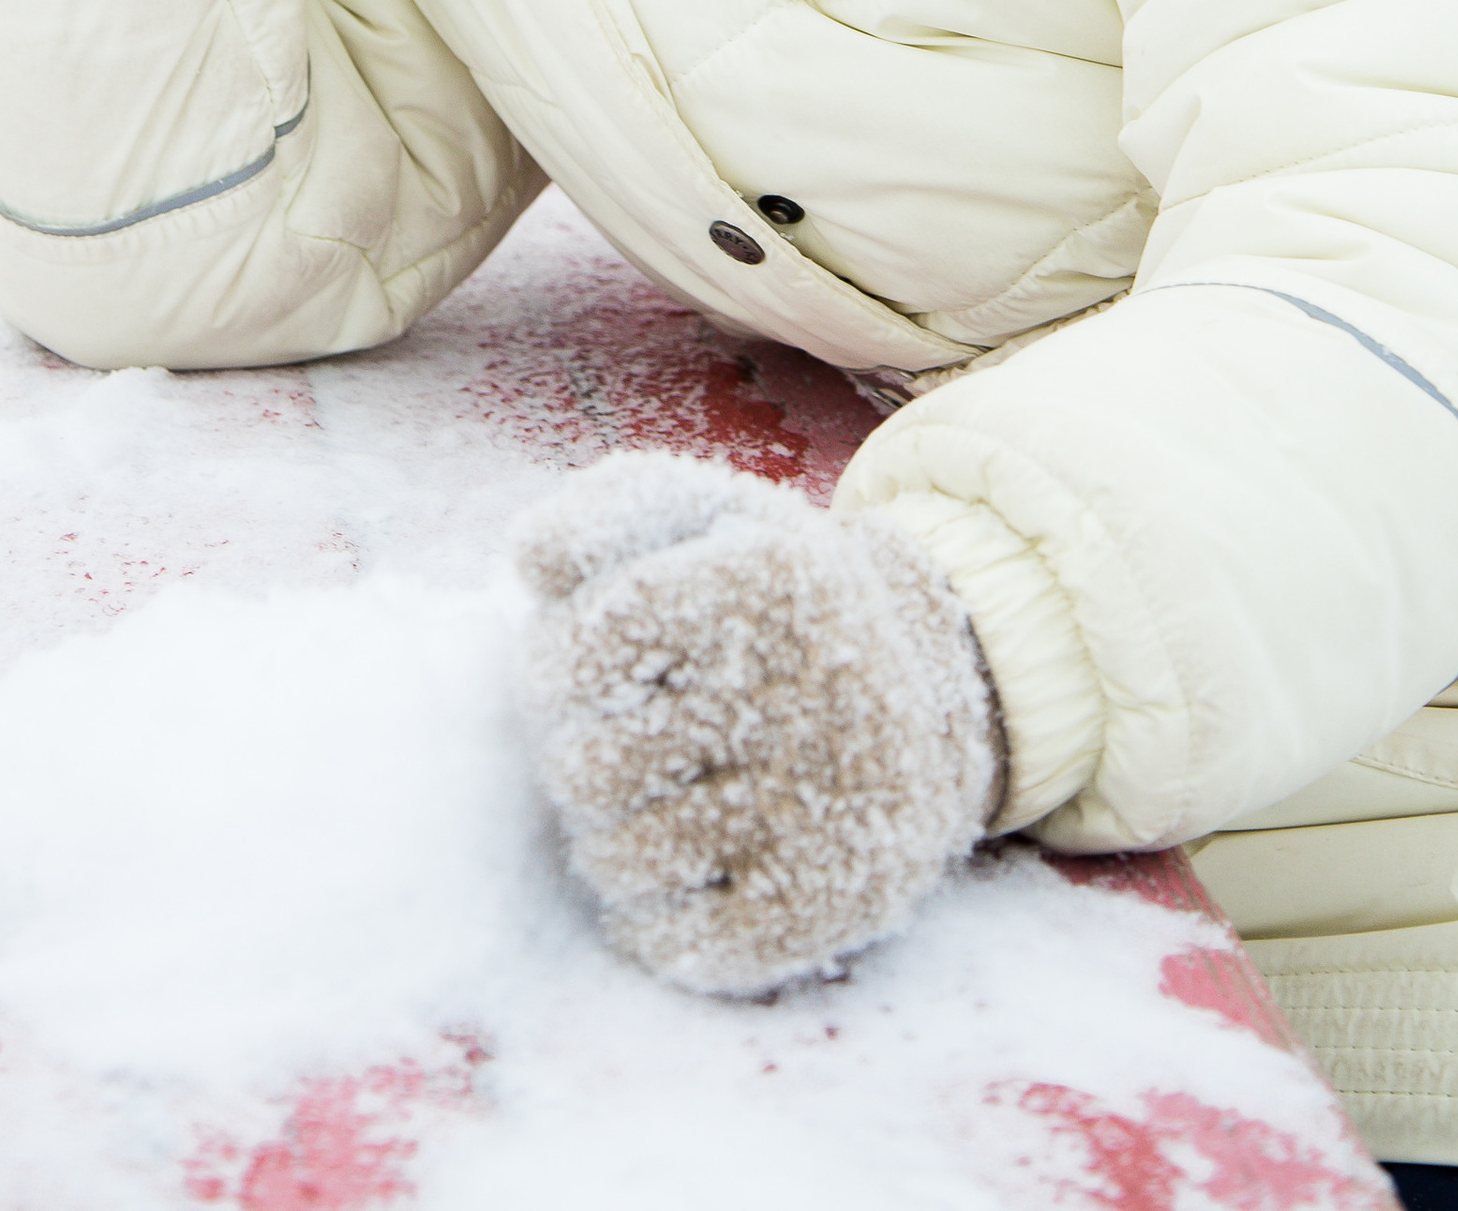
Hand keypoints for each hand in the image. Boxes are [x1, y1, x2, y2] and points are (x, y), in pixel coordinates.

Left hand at [514, 452, 1001, 995]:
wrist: (927, 695)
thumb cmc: (770, 600)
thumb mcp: (705, 519)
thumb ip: (602, 514)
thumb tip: (529, 560)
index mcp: (767, 581)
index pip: (590, 648)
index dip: (552, 665)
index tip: (578, 665)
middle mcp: (807, 692)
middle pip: (587, 769)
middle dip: (574, 754)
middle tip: (613, 736)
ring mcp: (821, 811)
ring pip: (620, 861)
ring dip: (604, 836)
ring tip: (646, 798)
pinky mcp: (824, 908)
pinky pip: (675, 943)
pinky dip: (647, 915)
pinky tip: (677, 866)